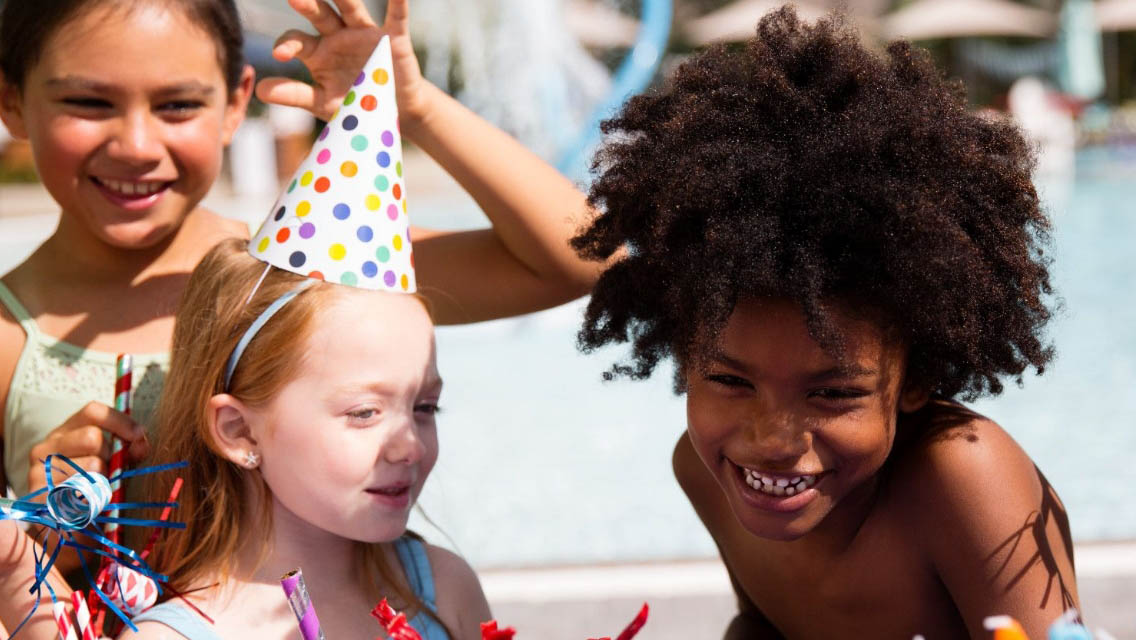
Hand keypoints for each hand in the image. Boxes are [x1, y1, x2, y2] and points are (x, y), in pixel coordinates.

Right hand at [25, 402, 147, 493]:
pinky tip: (89, 502)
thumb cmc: (93, 490)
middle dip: (111, 455)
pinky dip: (95, 496)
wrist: (66, 527)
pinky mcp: (40, 494)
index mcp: (66, 432)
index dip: (120, 420)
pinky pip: (83, 489)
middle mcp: (47, 446)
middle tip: (110, 471)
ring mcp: (39, 469)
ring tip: (98, 489)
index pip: (93, 411)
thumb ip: (129, 450)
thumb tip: (141, 441)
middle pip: (92, 436)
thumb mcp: (113, 464)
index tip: (139, 435)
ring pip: (92, 464)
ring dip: (105, 478)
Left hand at [255, 0, 427, 123]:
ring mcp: (364, 33)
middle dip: (307, 5)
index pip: (296, 40)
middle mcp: (337, 36)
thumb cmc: (354, 106)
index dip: (287, 45)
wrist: (393, 114)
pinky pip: (396, 17)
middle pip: (318, 14)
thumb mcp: (323, 103)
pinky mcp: (392, 38)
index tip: (280, 55)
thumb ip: (294, 94)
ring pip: (350, 8)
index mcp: (317, 52)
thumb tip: (259, 90)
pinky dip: (398, 3)